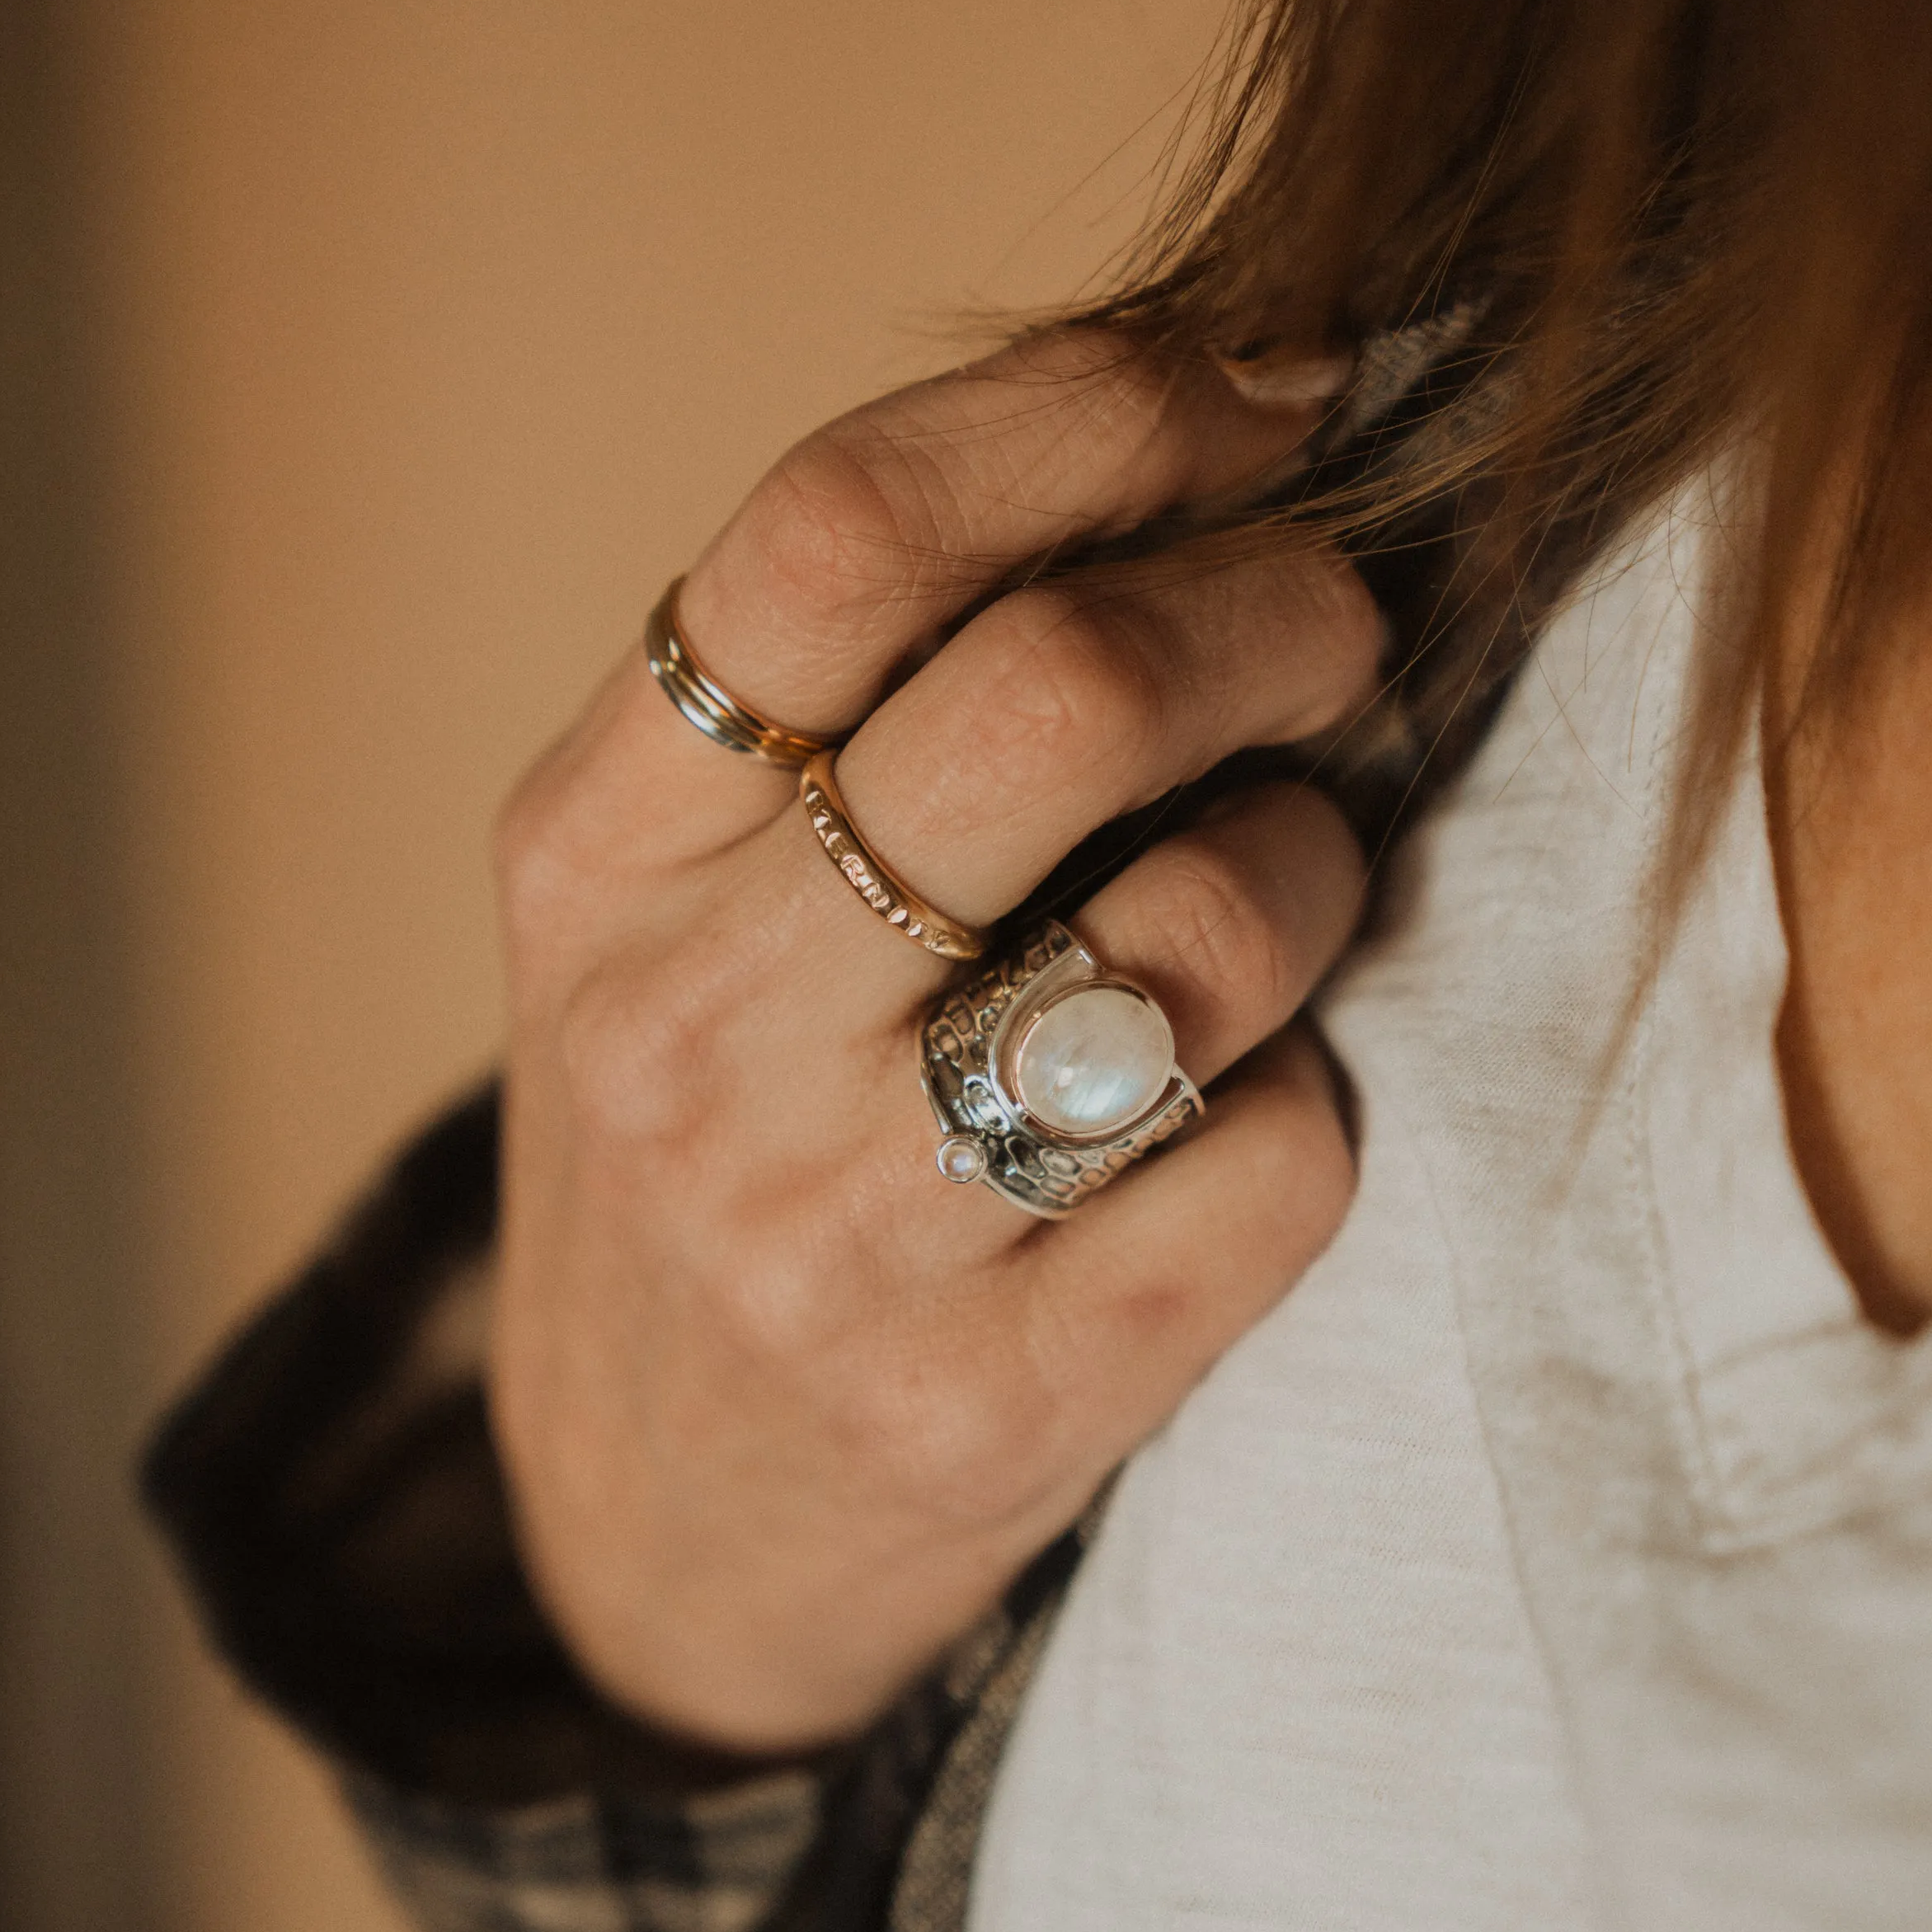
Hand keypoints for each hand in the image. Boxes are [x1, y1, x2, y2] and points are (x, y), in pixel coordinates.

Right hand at [489, 333, 1379, 1749]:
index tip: (1264, 394)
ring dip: (1318, 861)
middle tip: (1341, 627)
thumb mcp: (664, 908)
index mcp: (589, 860)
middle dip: (1280, 609)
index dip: (1096, 409)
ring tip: (1286, 883)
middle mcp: (689, 1037)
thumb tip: (1203, 433)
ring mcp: (838, 1237)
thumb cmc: (706, 1149)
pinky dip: (1314, 1096)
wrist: (655, 1536)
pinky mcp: (1001, 1404)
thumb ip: (844, 701)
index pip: (838, 532)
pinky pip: (1284, 1160)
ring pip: (1213, 931)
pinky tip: (1239, 1109)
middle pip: (1058, 695)